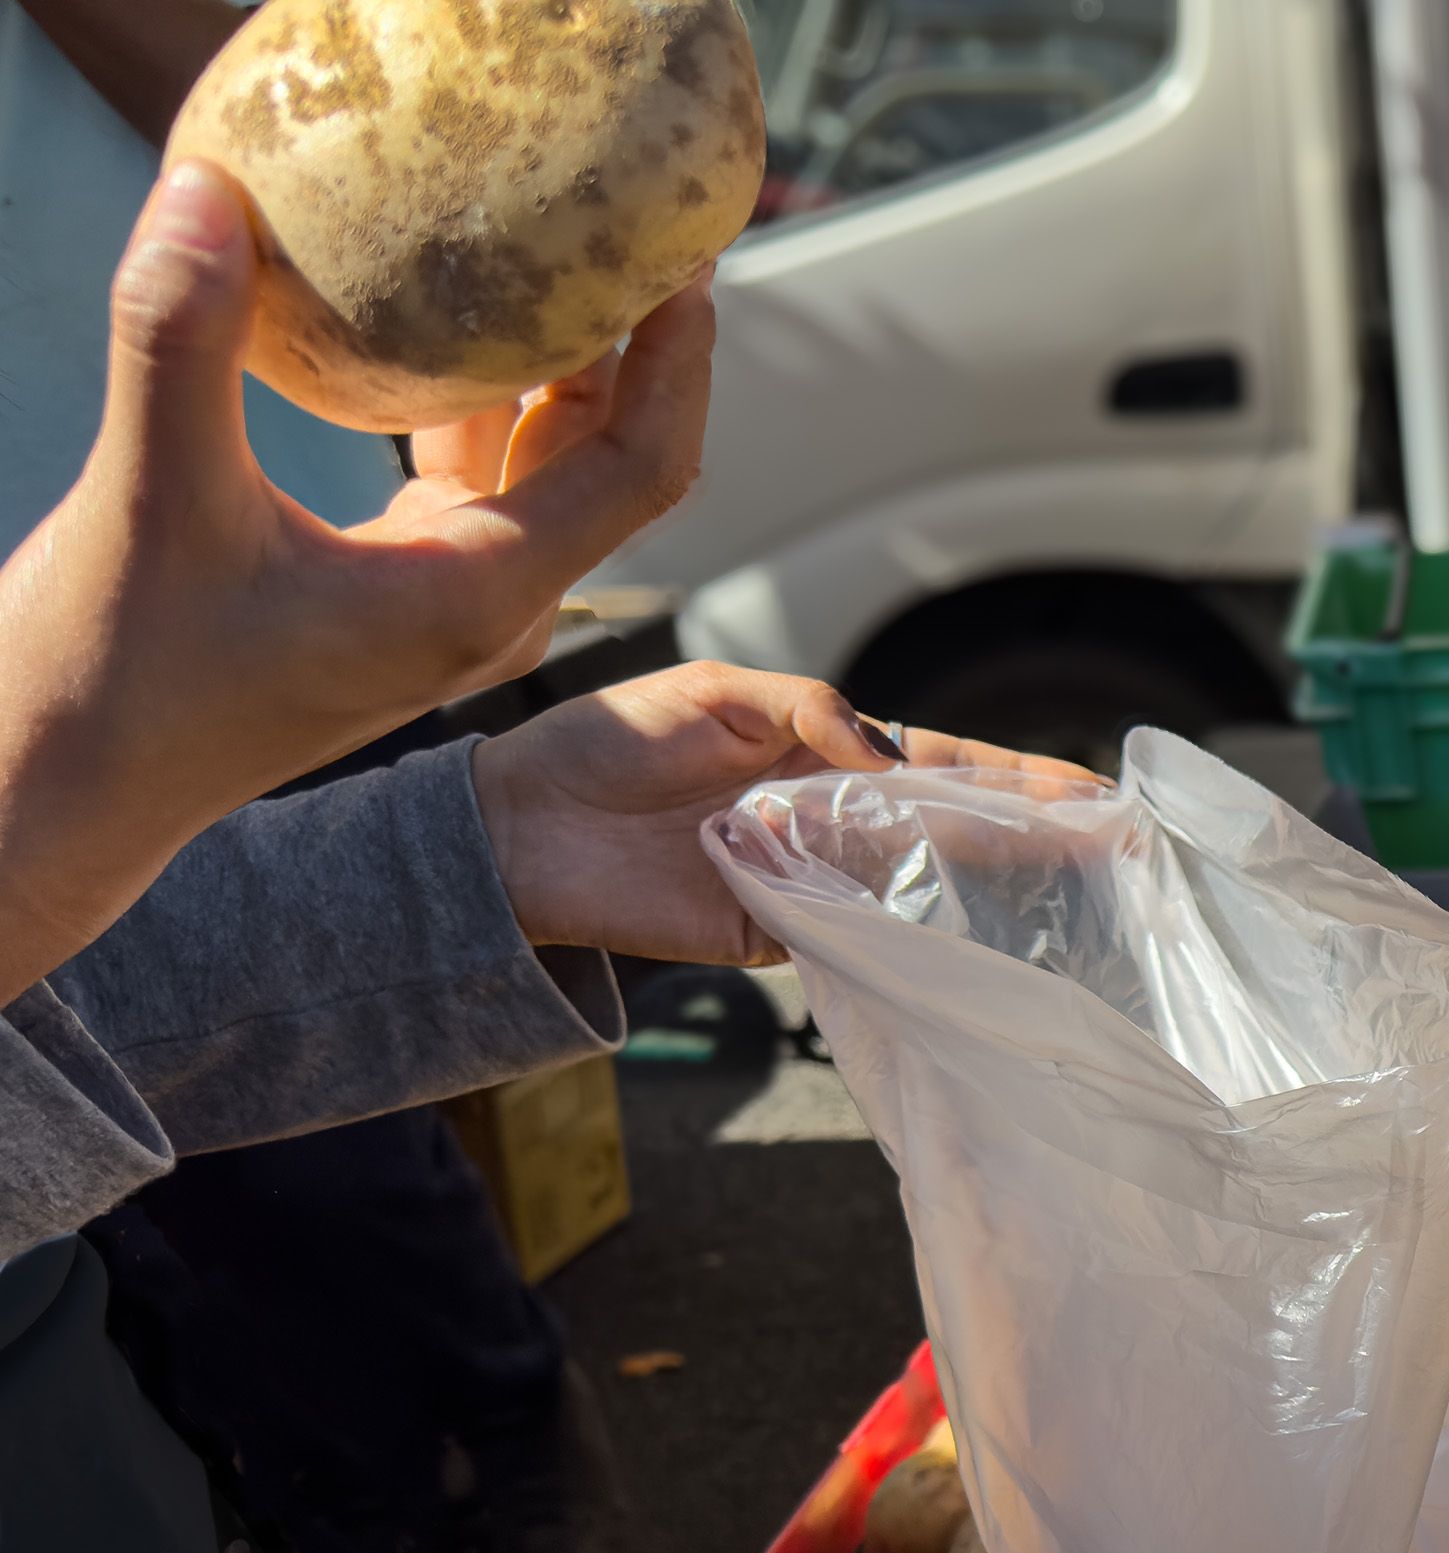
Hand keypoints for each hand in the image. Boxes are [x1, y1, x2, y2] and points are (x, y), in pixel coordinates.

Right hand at [0, 160, 711, 990]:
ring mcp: (446, 596)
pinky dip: (474, 394)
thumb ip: (181, 341)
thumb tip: (208, 193)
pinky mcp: (395, 584)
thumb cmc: (119, 673)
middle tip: (633, 216)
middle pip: (605, 456)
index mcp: (475, 595)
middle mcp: (487, 602)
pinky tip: (445, 312)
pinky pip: (470, 475)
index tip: (691, 258)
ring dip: (554, 360)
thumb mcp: (153, 494)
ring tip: (555, 238)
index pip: (637, 468)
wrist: (72, 779)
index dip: (678, 361)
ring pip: (536, 461)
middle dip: (633, 342)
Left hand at [473, 661, 1101, 962]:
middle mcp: (836, 820)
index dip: (1016, 778)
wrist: (526, 829)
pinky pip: (859, 935)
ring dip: (993, 886)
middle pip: (956, 829)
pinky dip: (908, 934)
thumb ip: (807, 710)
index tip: (1088, 791)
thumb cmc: (608, 745)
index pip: (944, 764)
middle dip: (1032, 835)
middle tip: (1107, 844)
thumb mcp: (712, 693)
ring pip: (921, 885)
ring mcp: (816, 882)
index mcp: (827, 754)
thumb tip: (886, 754)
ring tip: (1070, 887)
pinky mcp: (781, 935)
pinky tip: (968, 934)